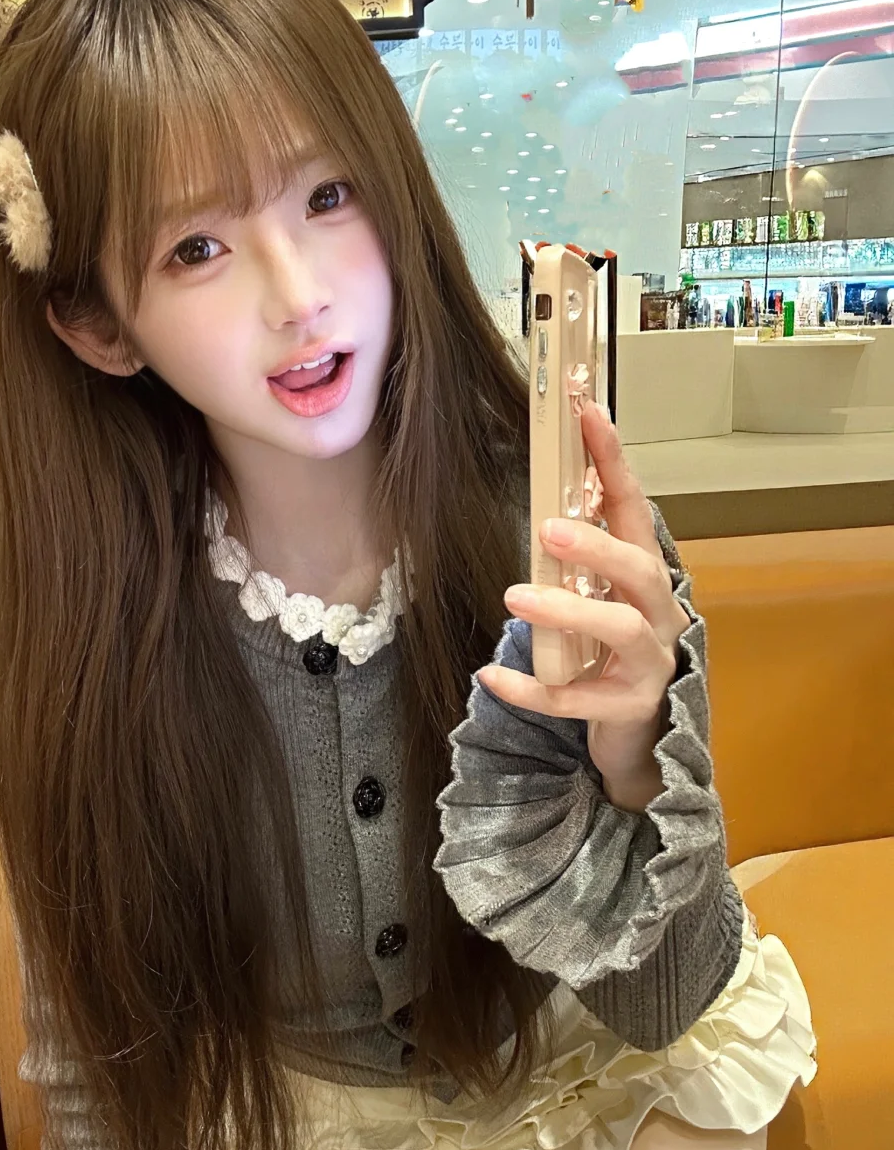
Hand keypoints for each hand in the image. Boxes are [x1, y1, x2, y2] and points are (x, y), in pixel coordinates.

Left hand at [479, 401, 689, 811]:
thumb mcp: (598, 599)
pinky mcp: (628, 708)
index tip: (589, 413)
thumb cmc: (610, 656)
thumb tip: (542, 502)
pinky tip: (491, 676)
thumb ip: (578, 561)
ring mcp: (650, 665)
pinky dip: (533, 689)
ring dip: (568, 610)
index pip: (634, 510)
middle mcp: (659, 615)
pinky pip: (577, 700)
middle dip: (597, 546)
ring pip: (620, 630)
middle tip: (546, 528)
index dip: (614, 463)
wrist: (640, 736)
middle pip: (640, 571)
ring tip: (515, 596)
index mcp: (646, 578)